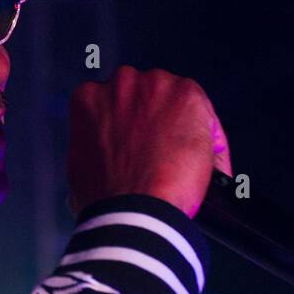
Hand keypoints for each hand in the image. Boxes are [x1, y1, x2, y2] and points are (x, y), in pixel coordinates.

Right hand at [67, 66, 230, 217]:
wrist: (131, 210)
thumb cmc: (105, 197)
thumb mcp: (82, 162)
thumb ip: (97, 143)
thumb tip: (108, 155)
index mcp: (89, 97)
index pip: (117, 104)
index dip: (132, 128)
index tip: (140, 146)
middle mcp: (121, 83)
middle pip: (149, 96)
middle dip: (157, 122)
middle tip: (161, 157)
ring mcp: (155, 87)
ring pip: (180, 103)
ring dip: (184, 129)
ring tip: (180, 166)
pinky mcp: (187, 97)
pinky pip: (208, 120)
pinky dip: (211, 146)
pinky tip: (199, 170)